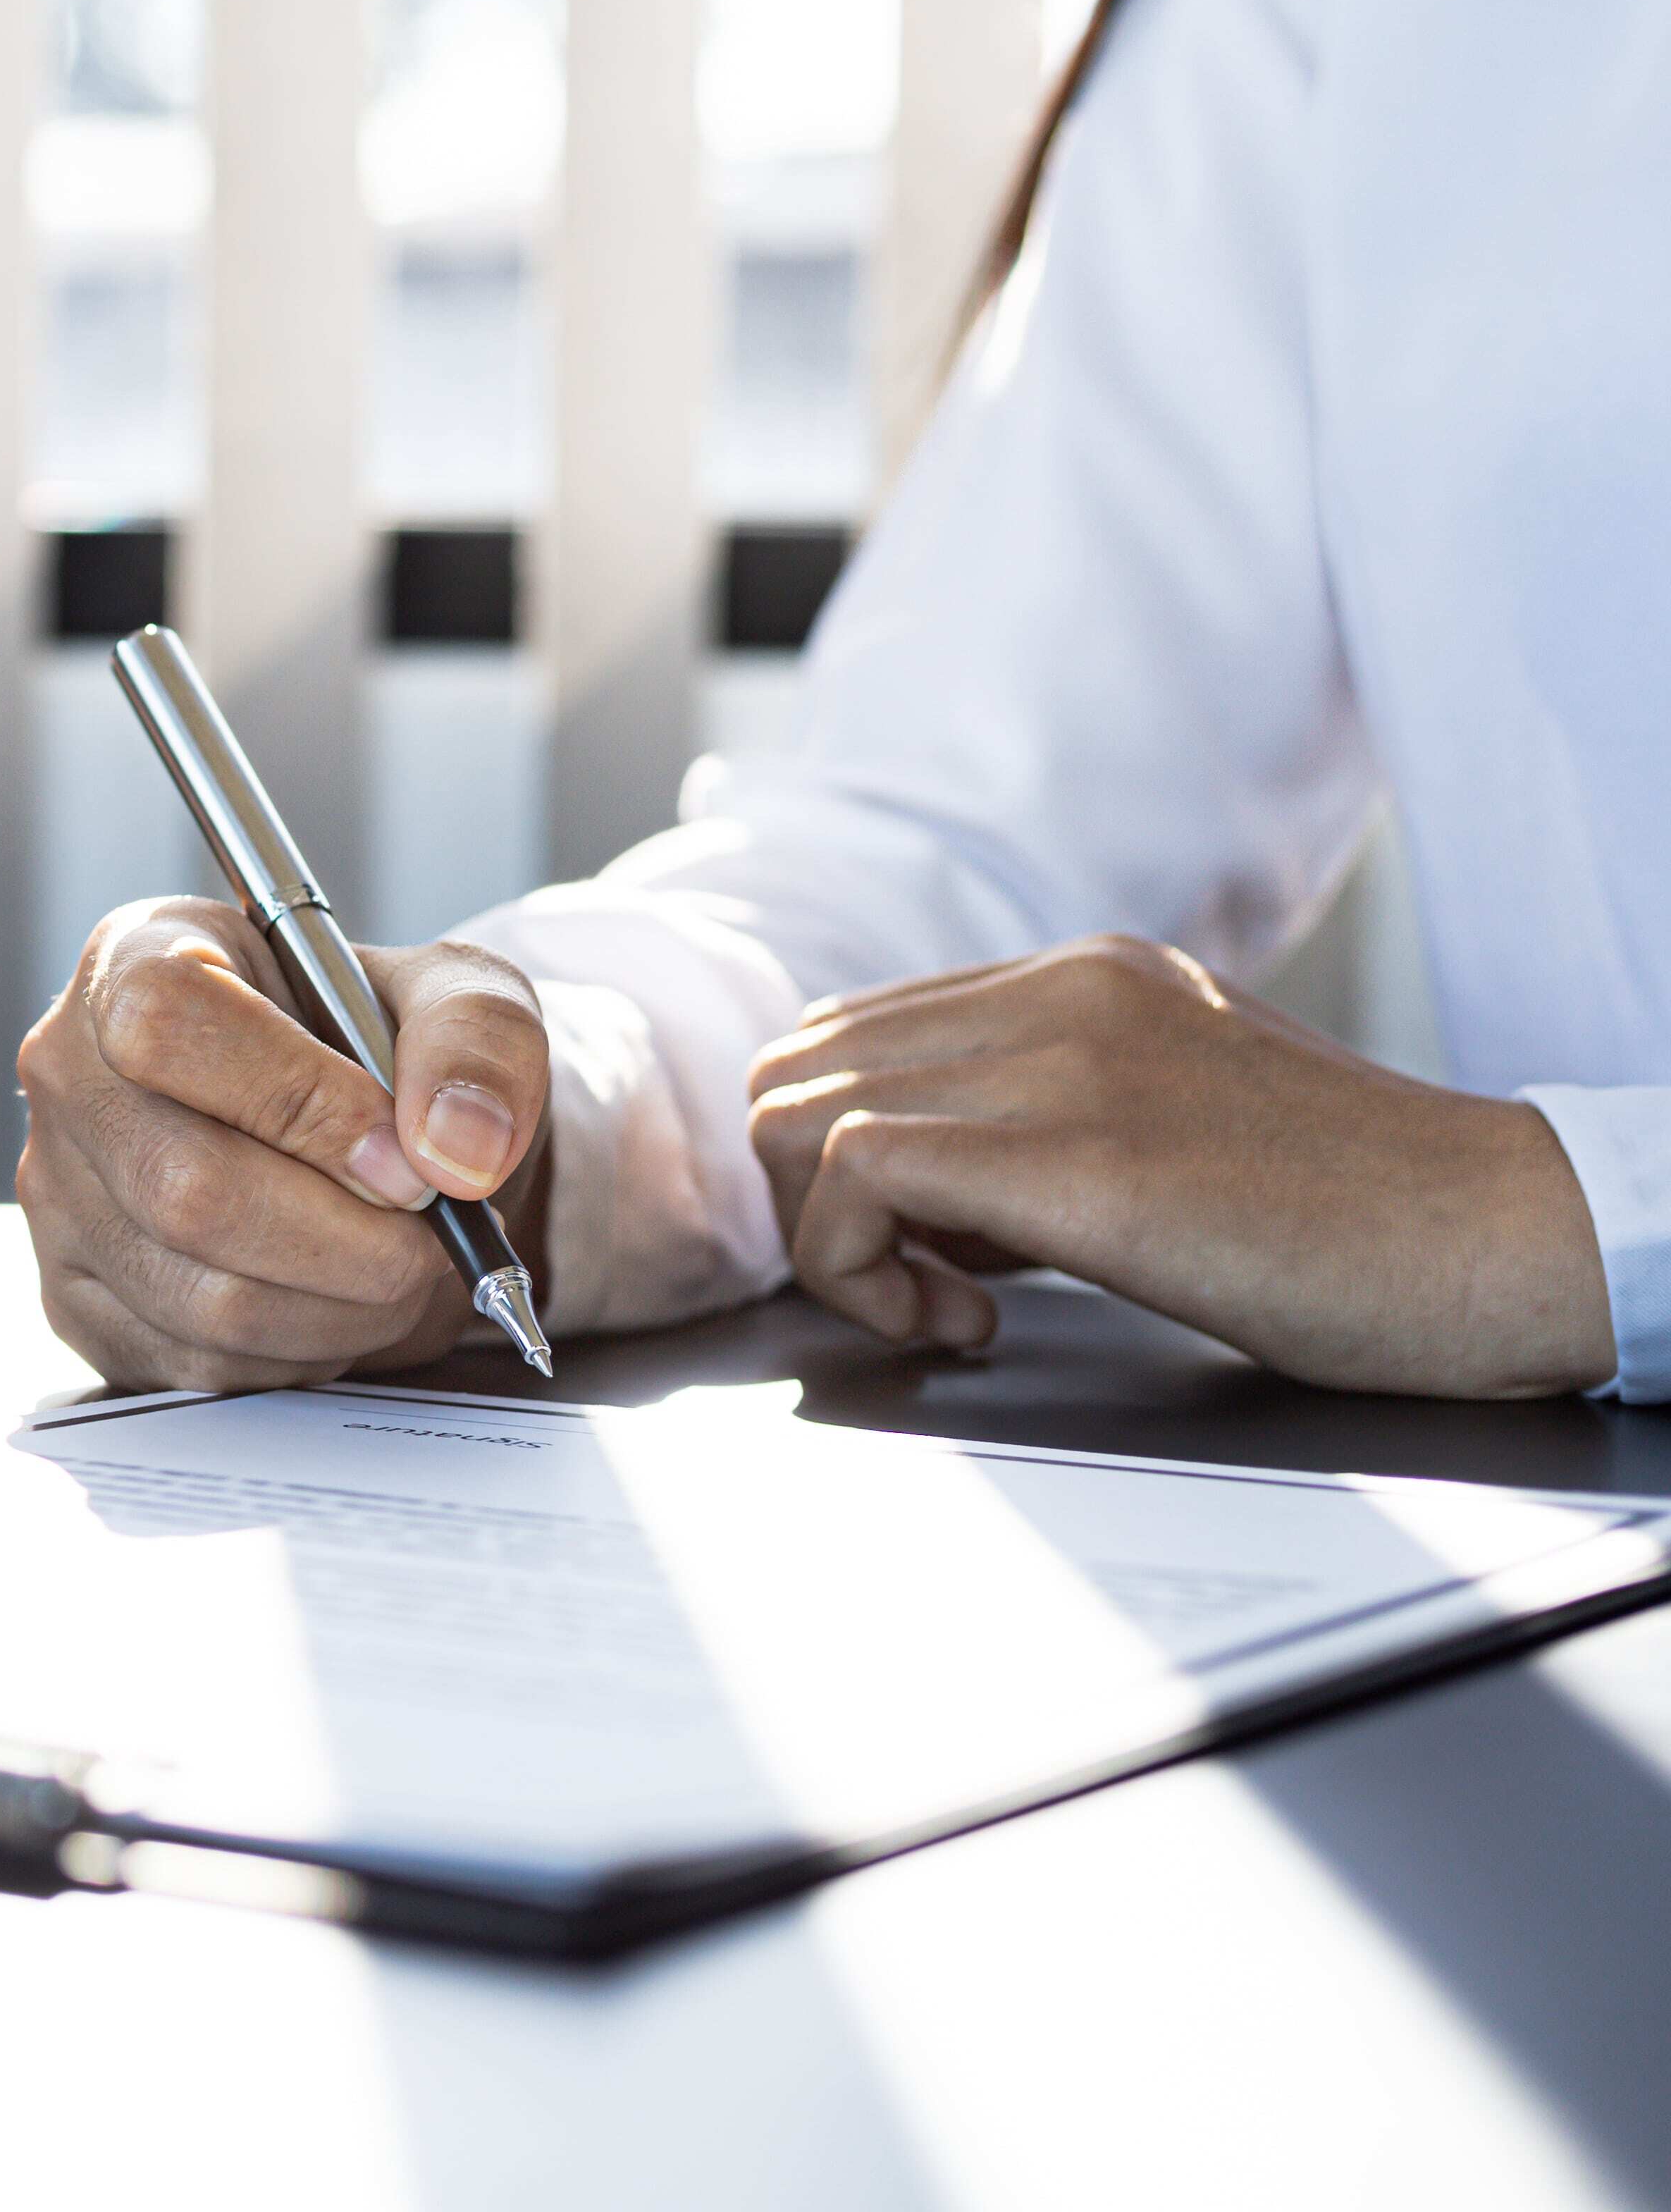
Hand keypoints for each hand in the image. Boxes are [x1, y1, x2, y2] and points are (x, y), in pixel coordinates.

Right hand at [15, 895, 554, 1391]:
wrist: (354, 1132)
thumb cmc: (382, 1050)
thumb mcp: (459, 998)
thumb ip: (477, 1041)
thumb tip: (456, 1149)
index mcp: (138, 955)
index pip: (168, 1022)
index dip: (298, 1099)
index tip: (405, 1157)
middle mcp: (70, 1074)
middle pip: (185, 1187)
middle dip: (349, 1239)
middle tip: (430, 1238)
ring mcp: (58, 1196)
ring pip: (203, 1297)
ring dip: (342, 1307)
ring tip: (398, 1269)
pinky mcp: (75, 1301)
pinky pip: (200, 1363)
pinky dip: (302, 1351)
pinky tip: (333, 1298)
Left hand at [749, 935, 1610, 1397]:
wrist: (1506, 1240)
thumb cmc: (1360, 1219)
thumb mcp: (1172, 1118)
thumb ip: (1045, 1119)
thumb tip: (913, 1186)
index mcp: (1081, 976)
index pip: (851, 1032)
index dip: (844, 1155)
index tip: (927, 1247)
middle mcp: (1059, 992)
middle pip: (797, 1065)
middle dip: (815, 1196)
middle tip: (925, 1285)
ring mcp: (1065, 1062)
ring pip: (797, 1111)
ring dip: (833, 1240)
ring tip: (952, 1308)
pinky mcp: (1079, 1158)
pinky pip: (854, 1174)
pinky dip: (860, 1271)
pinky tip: (967, 1326)